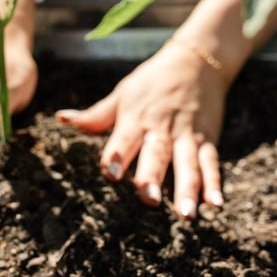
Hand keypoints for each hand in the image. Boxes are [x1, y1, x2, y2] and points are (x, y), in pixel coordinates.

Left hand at [57, 40, 226, 219]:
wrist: (196, 61)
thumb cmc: (152, 81)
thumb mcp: (123, 94)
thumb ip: (96, 115)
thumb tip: (61, 118)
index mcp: (136, 119)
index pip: (124, 138)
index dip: (117, 155)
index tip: (111, 173)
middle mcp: (162, 129)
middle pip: (157, 154)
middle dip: (152, 177)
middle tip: (149, 200)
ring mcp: (187, 136)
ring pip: (188, 164)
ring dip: (188, 189)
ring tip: (187, 215)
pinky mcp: (208, 141)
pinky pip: (211, 164)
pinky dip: (214, 184)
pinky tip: (216, 204)